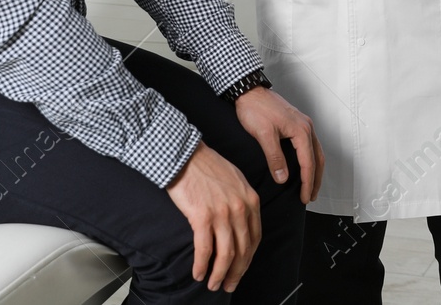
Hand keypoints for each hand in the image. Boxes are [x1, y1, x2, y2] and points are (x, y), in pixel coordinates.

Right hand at [164, 142, 261, 292]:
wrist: (185, 155)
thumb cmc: (207, 166)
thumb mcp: (236, 180)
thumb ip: (243, 201)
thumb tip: (241, 224)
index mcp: (251, 200)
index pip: (255, 238)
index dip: (248, 259)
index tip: (241, 270)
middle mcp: (240, 208)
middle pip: (242, 249)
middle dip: (236, 272)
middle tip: (229, 285)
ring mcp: (222, 213)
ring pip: (226, 254)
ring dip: (220, 274)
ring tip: (213, 284)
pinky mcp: (202, 216)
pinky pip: (204, 249)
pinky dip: (202, 265)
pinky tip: (198, 273)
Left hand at [233, 86, 324, 203]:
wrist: (248, 90)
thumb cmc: (255, 109)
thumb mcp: (264, 135)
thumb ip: (275, 157)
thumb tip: (283, 178)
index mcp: (301, 130)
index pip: (308, 163)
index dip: (307, 183)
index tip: (305, 197)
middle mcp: (306, 126)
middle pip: (318, 158)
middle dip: (315, 179)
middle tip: (310, 196)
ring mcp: (302, 124)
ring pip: (316, 151)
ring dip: (314, 170)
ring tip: (310, 185)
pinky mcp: (296, 123)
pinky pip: (309, 145)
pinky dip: (310, 159)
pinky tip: (303, 165)